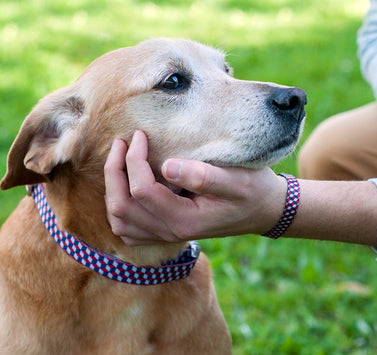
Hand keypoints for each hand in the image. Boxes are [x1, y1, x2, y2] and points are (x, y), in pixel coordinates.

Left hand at [104, 130, 285, 245]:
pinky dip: (119, 208)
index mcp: (185, 219)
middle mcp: (170, 231)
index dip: (134, 159)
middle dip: (115, 172)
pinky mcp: (165, 233)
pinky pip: (128, 230)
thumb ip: (204, 176)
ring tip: (120, 161)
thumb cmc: (254, 190)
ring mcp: (166, 235)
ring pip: (120, 221)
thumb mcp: (237, 180)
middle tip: (121, 143)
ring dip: (113, 190)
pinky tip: (127, 186)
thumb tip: (167, 166)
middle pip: (122, 207)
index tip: (140, 134)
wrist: (264, 211)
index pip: (142, 190)